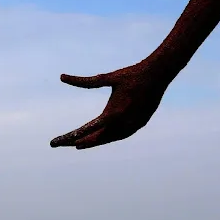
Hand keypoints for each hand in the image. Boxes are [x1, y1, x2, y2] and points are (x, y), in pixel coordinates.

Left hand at [50, 62, 170, 149]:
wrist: (158, 74)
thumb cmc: (130, 74)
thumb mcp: (106, 78)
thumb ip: (83, 81)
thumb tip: (61, 76)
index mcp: (112, 114)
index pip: (88, 130)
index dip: (73, 137)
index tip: (61, 142)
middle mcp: (121, 124)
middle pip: (96, 138)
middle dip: (78, 142)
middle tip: (61, 144)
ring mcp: (132, 127)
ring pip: (108, 139)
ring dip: (93, 142)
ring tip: (78, 144)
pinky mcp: (139, 125)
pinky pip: (120, 136)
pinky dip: (109, 138)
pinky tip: (101, 138)